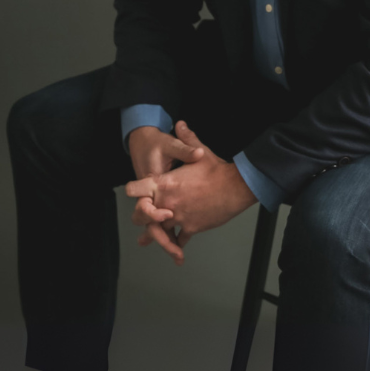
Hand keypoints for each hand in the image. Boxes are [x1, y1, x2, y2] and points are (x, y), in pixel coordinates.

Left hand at [126, 122, 256, 264]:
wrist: (234, 187)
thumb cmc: (217, 171)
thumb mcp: (200, 151)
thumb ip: (186, 139)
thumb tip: (180, 123)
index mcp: (165, 183)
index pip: (137, 189)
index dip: (134, 190)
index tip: (135, 192)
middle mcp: (168, 202)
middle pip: (142, 215)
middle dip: (142, 217)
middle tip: (142, 221)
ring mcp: (178, 217)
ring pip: (159, 231)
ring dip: (156, 235)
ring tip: (149, 241)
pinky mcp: (190, 227)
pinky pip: (179, 239)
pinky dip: (177, 243)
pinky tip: (177, 247)